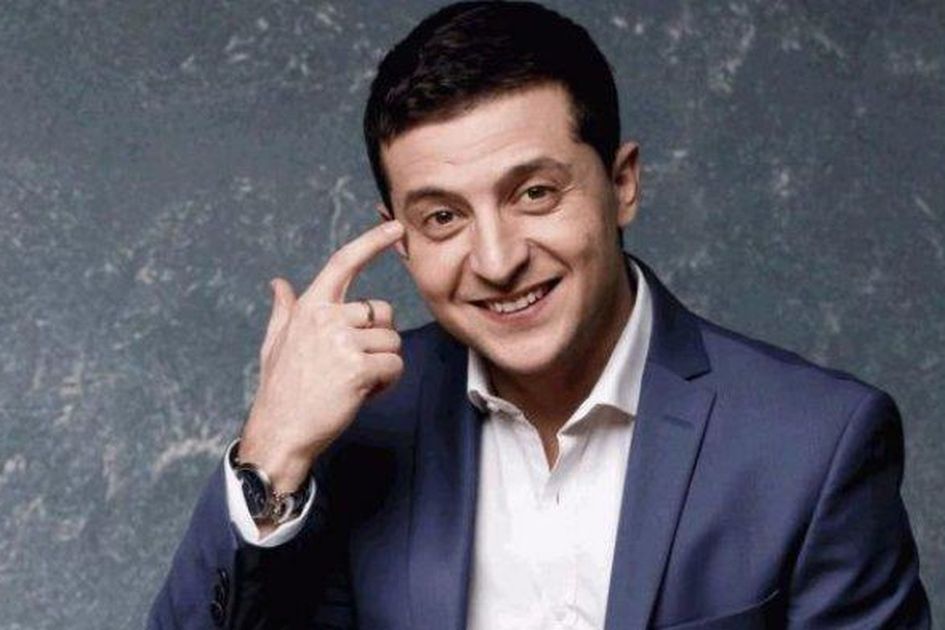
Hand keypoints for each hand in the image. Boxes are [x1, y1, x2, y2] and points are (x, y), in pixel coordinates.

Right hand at [238, 220, 405, 493]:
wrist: (280, 431)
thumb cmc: (281, 390)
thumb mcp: (276, 343)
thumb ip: (284, 310)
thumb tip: (278, 284)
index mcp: (309, 307)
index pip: (343, 263)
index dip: (372, 241)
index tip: (396, 227)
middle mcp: (326, 318)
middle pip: (382, 312)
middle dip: (379, 339)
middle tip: (354, 366)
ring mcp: (342, 341)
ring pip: (392, 342)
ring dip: (383, 365)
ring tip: (354, 383)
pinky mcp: (358, 368)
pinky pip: (394, 366)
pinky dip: (387, 383)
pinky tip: (363, 395)